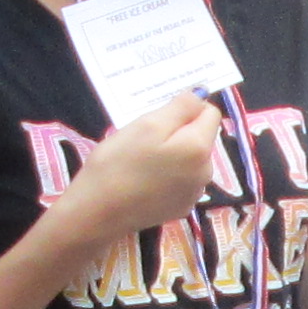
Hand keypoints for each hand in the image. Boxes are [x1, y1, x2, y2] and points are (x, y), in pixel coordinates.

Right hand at [65, 94, 227, 235]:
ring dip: (172, 153)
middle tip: (144, 140)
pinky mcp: (180, 208)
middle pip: (200, 137)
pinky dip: (168, 175)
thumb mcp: (147, 124)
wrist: (98, 213)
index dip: (185, 110)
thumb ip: (180, 107)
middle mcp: (206, 172)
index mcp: (200, 148)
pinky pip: (181, 180)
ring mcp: (194, 194)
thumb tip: (201, 95)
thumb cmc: (119, 163)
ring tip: (141, 161)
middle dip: (178, 132)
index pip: (209, 113)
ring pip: (190, 159)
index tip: (158, 118)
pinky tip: (144, 181)